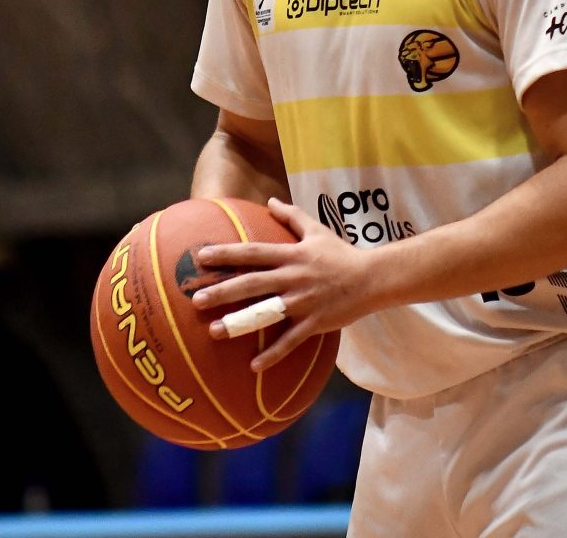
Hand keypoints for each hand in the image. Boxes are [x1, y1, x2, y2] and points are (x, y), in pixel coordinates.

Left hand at [191, 197, 370, 369]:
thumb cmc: (341, 253)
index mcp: (291, 255)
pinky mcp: (314, 322)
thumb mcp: (316, 230)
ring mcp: (302, 301)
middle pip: (252, 283)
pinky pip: (290, 340)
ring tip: (215, 332)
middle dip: (223, 290)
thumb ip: (292, 215)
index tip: (201, 256)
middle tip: (196, 299)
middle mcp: (292, 277)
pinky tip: (253, 366)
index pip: (253, 252)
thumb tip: (270, 201)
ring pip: (266, 313)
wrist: (371, 278)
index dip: (227, 253)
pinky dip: (273, 354)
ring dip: (240, 323)